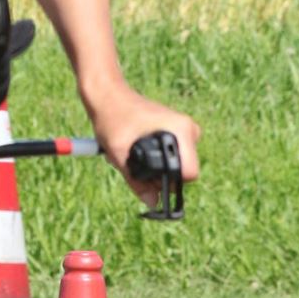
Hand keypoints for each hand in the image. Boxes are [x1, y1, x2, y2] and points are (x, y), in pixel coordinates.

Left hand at [90, 87, 200, 210]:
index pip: (190, 172)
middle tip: (134, 162)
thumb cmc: (113, 118)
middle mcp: (188, 129)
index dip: (171, 183)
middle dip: (160, 175)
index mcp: (181, 130)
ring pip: (176, 164)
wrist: (108, 94)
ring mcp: (184, 130)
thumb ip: (136, 182)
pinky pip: (171, 156)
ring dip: (155, 167)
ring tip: (132, 151)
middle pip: (183, 170)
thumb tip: (152, 203)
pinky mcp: (176, 131)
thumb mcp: (120, 153)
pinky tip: (136, 147)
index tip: (150, 181)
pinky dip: (154, 158)